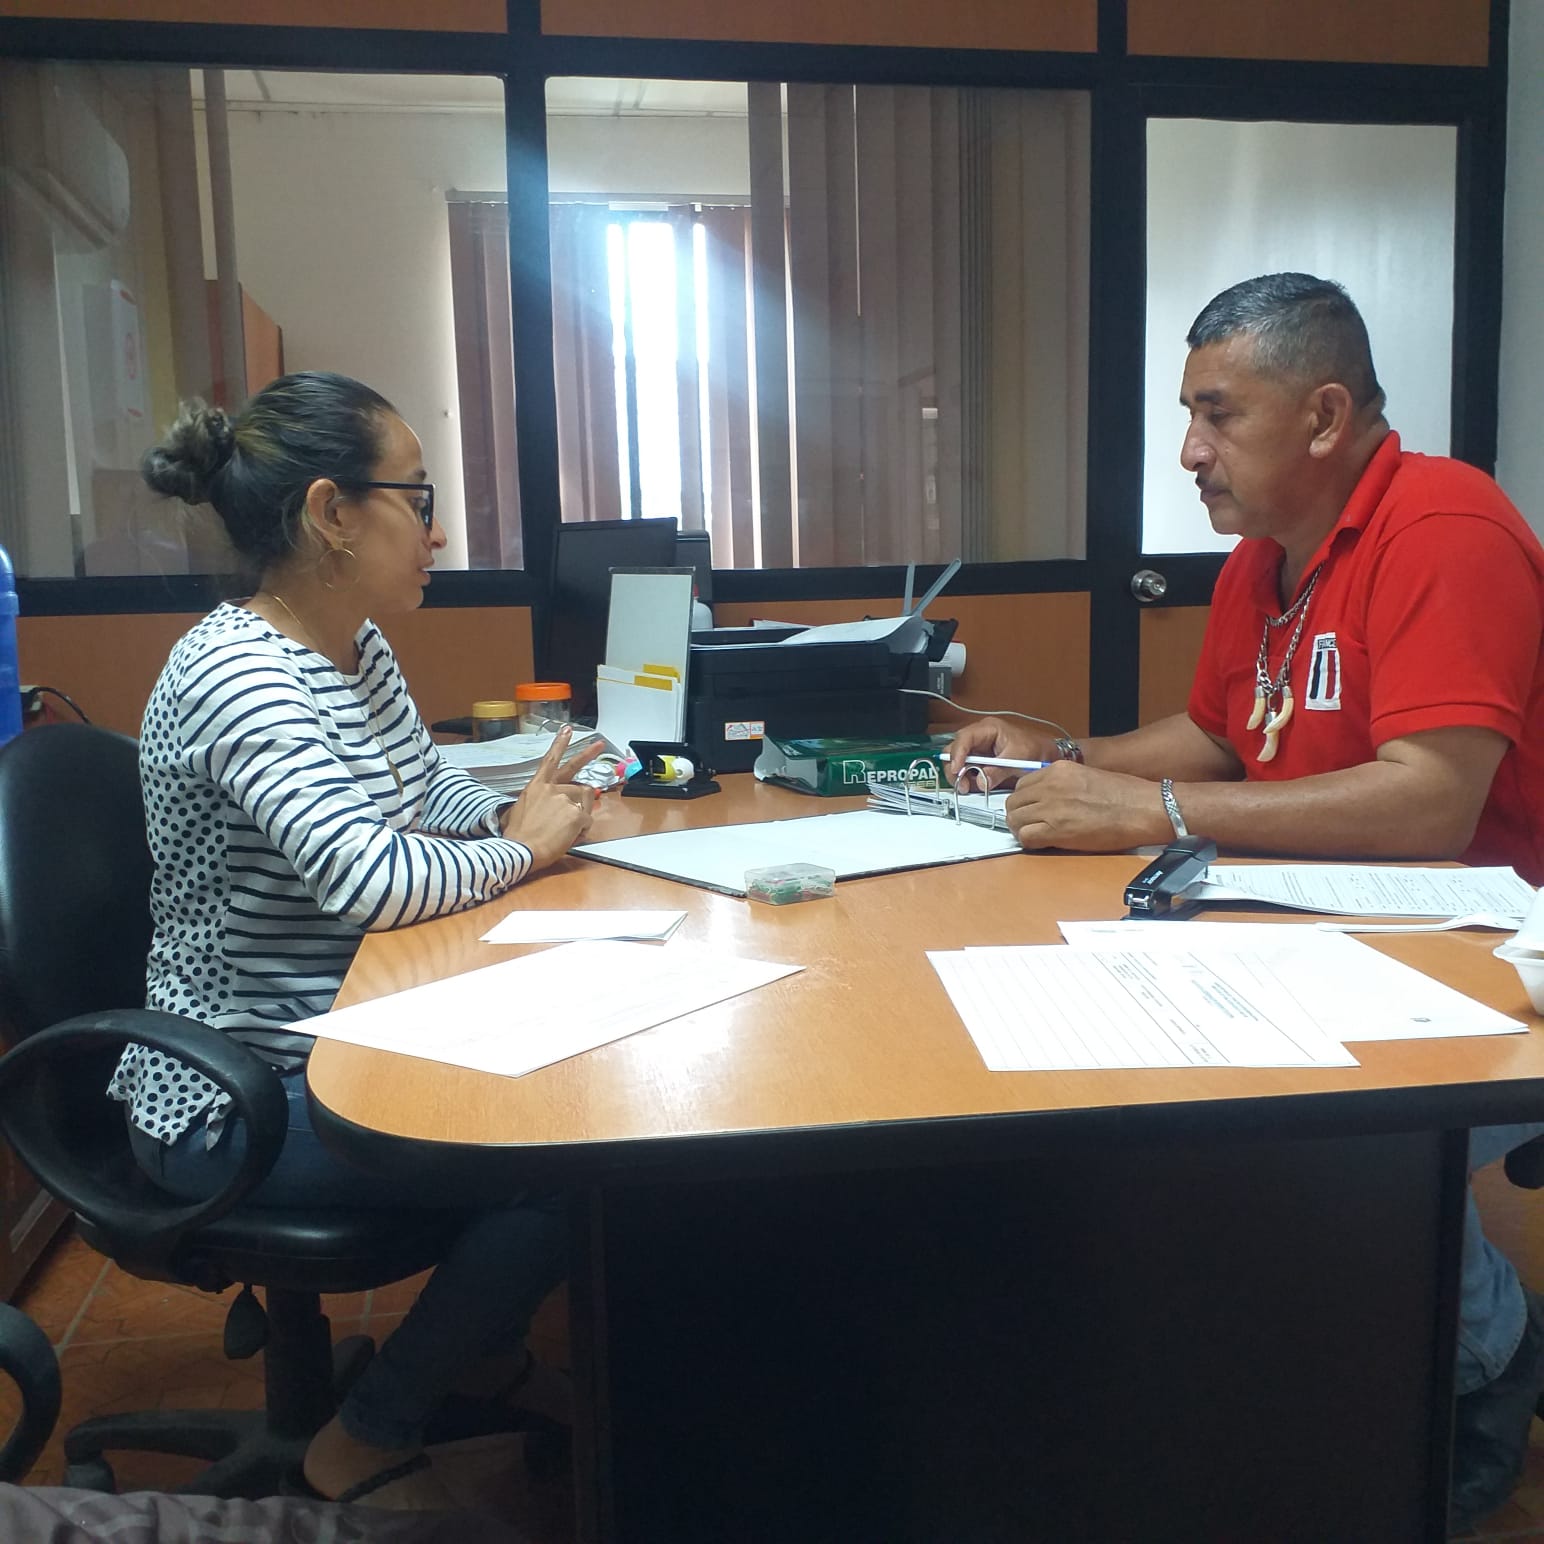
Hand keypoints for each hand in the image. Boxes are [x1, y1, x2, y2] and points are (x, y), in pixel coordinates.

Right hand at [499, 727, 598, 870]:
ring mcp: (565, 800)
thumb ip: (538, 803)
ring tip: (565, 831)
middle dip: (588, 756)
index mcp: (535, 787)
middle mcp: (551, 789)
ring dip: (580, 816)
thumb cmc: (517, 836)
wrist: (520, 850)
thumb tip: (548, 808)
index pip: (550, 761)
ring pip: (585, 804)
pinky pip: (587, 821)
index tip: (567, 730)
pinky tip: (568, 837)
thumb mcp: (520, 811)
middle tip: (599, 745)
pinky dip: (582, 831)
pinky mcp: (576, 814)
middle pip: (577, 780)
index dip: (559, 744)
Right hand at [943, 717, 1058, 787]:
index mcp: (988, 728)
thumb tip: (981, 781)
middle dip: (955, 768)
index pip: (965, 738)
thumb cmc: (1035, 748)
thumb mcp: (1018, 759)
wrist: (1045, 756)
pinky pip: (966, 770)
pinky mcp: (980, 761)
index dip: (957, 754)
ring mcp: (978, 749)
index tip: (957, 769)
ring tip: (968, 787)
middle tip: (962, 784)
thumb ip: (998, 771)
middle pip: (955, 749)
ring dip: (960, 776)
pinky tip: (974, 786)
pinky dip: (967, 779)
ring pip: (958, 761)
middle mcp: (979, 737)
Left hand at [1004, 762, 1169, 852]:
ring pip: (1015, 820)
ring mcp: (1051, 807)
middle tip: (1032, 826)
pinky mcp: (1056, 829)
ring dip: (1023, 830)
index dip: (1025, 801)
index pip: (1022, 785)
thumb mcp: (1086, 776)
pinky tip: (1045, 844)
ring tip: (1039, 836)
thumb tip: (1046, 799)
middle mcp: (1050, 785)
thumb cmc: (1125, 794)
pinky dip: (1031, 843)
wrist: (1143, 809)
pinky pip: (1026, 837)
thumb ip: (1062, 784)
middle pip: (1013, 803)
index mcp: (1058, 769)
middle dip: (1019, 816)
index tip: (1032, 810)